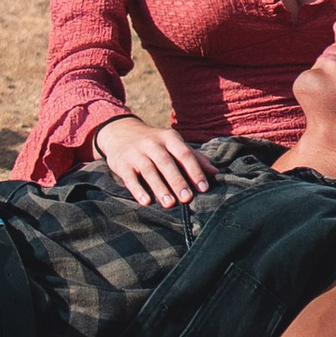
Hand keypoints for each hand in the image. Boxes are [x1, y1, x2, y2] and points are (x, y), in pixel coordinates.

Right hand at [90, 114, 209, 205]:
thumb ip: (193, 157)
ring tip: (169, 204)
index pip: (184, 153)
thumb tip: (215, 172)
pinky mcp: (122, 164)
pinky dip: (138, 189)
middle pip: (166, 162)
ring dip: (160, 187)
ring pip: (149, 170)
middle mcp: (152, 143)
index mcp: (169, 138)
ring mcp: (136, 153)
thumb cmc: (155, 144)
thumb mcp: (173, 144)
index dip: (194, 170)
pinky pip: (130, 177)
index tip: (204, 188)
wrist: (120, 132)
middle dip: (177, 180)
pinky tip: (146, 202)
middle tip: (187, 199)